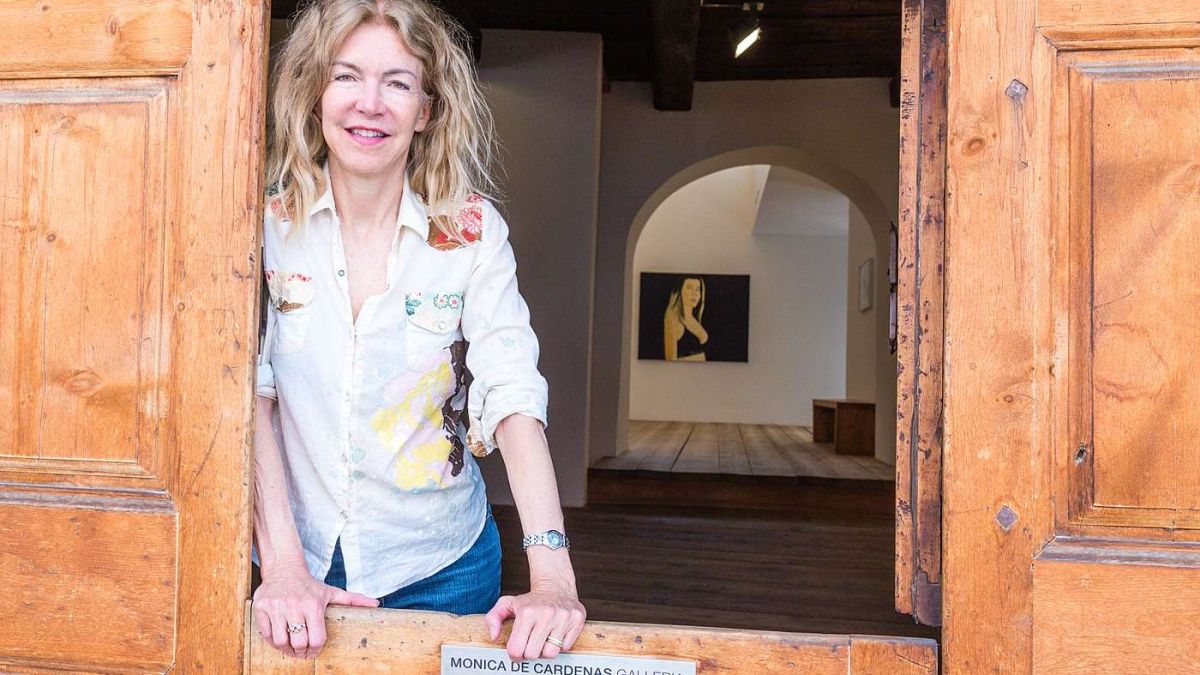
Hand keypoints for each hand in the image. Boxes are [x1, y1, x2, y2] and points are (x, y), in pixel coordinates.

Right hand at [252, 559, 379, 658]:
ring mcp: (276, 606)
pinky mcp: (261, 607)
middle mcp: (294, 605)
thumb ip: (353, 600)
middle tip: (302, 651)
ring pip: (280, 642)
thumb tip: (376, 604)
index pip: (316, 639)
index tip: (314, 650)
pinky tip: (280, 637)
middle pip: (298, 643)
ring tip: (291, 646)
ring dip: (286, 649)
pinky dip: (272, 640)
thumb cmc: (310, 585)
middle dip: (301, 651)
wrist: (284, 568)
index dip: (316, 649)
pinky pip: (265, 634)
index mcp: (313, 604)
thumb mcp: (331, 591)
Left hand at [483, 580, 585, 660]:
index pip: (516, 649)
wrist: (556, 586)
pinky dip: (559, 645)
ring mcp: (564, 617)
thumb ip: (493, 618)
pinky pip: (566, 647)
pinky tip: (555, 633)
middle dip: (529, 652)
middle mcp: (546, 614)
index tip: (516, 648)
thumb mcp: (506, 604)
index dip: (514, 653)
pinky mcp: (577, 620)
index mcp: (527, 612)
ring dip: (545, 650)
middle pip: (533, 654)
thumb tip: (494, 636)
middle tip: (530, 642)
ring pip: (551, 653)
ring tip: (543, 638)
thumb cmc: (530, 600)